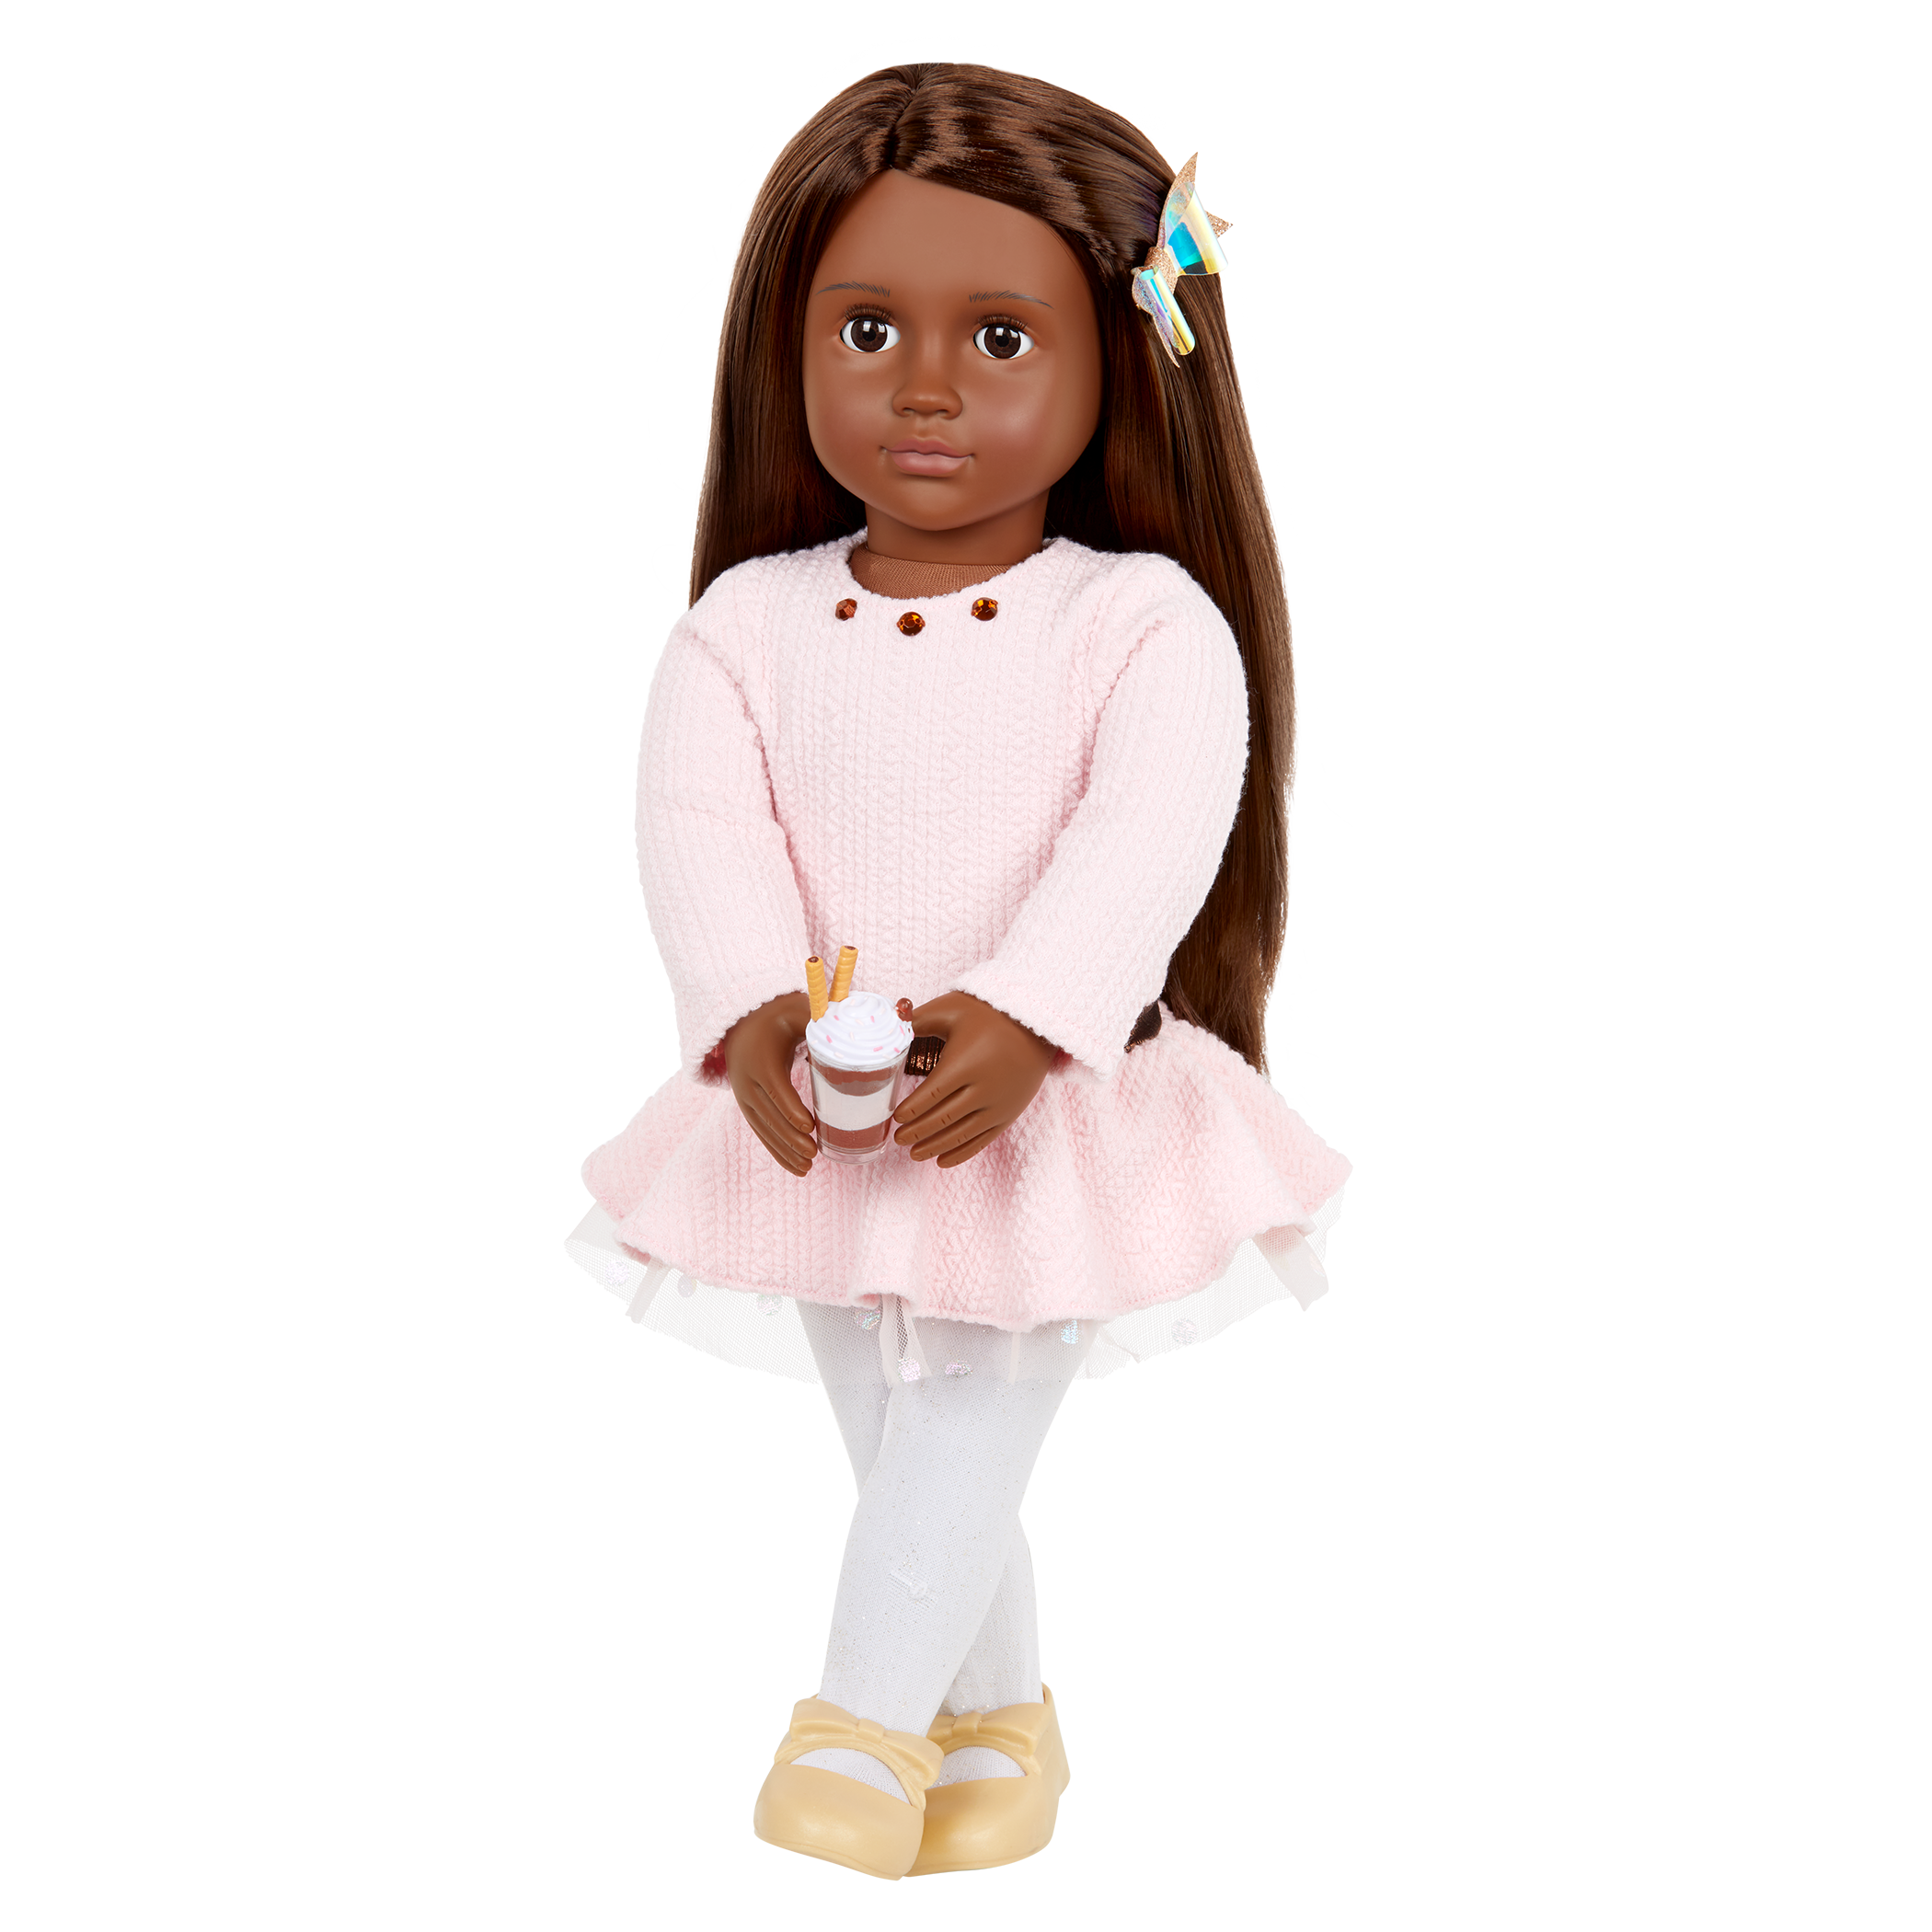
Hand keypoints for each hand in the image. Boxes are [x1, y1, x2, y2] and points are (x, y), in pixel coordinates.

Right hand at [722, 990, 816, 1176]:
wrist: (741, 1020)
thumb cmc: (778, 1015)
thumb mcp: (798, 1011)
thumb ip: (822, 1019)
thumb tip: (854, 1026)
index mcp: (761, 1059)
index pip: (776, 1089)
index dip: (791, 1110)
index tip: (809, 1127)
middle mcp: (747, 1081)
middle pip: (769, 1115)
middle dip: (790, 1137)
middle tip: (814, 1153)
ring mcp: (743, 1096)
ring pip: (764, 1129)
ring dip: (784, 1150)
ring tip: (807, 1167)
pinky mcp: (746, 1105)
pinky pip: (760, 1132)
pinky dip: (776, 1150)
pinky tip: (795, 1166)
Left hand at [891, 991, 1057, 1167]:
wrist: (1038, 1025)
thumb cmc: (990, 1014)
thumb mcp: (952, 1008)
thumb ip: (917, 1019)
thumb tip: (887, 1022)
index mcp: (964, 1064)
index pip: (931, 1095)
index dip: (911, 1110)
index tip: (895, 1117)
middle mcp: (983, 1089)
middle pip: (942, 1118)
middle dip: (917, 1132)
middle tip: (898, 1138)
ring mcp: (998, 1105)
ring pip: (960, 1134)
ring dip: (934, 1146)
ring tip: (914, 1153)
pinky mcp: (1009, 1114)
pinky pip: (982, 1140)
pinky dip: (961, 1153)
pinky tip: (942, 1160)